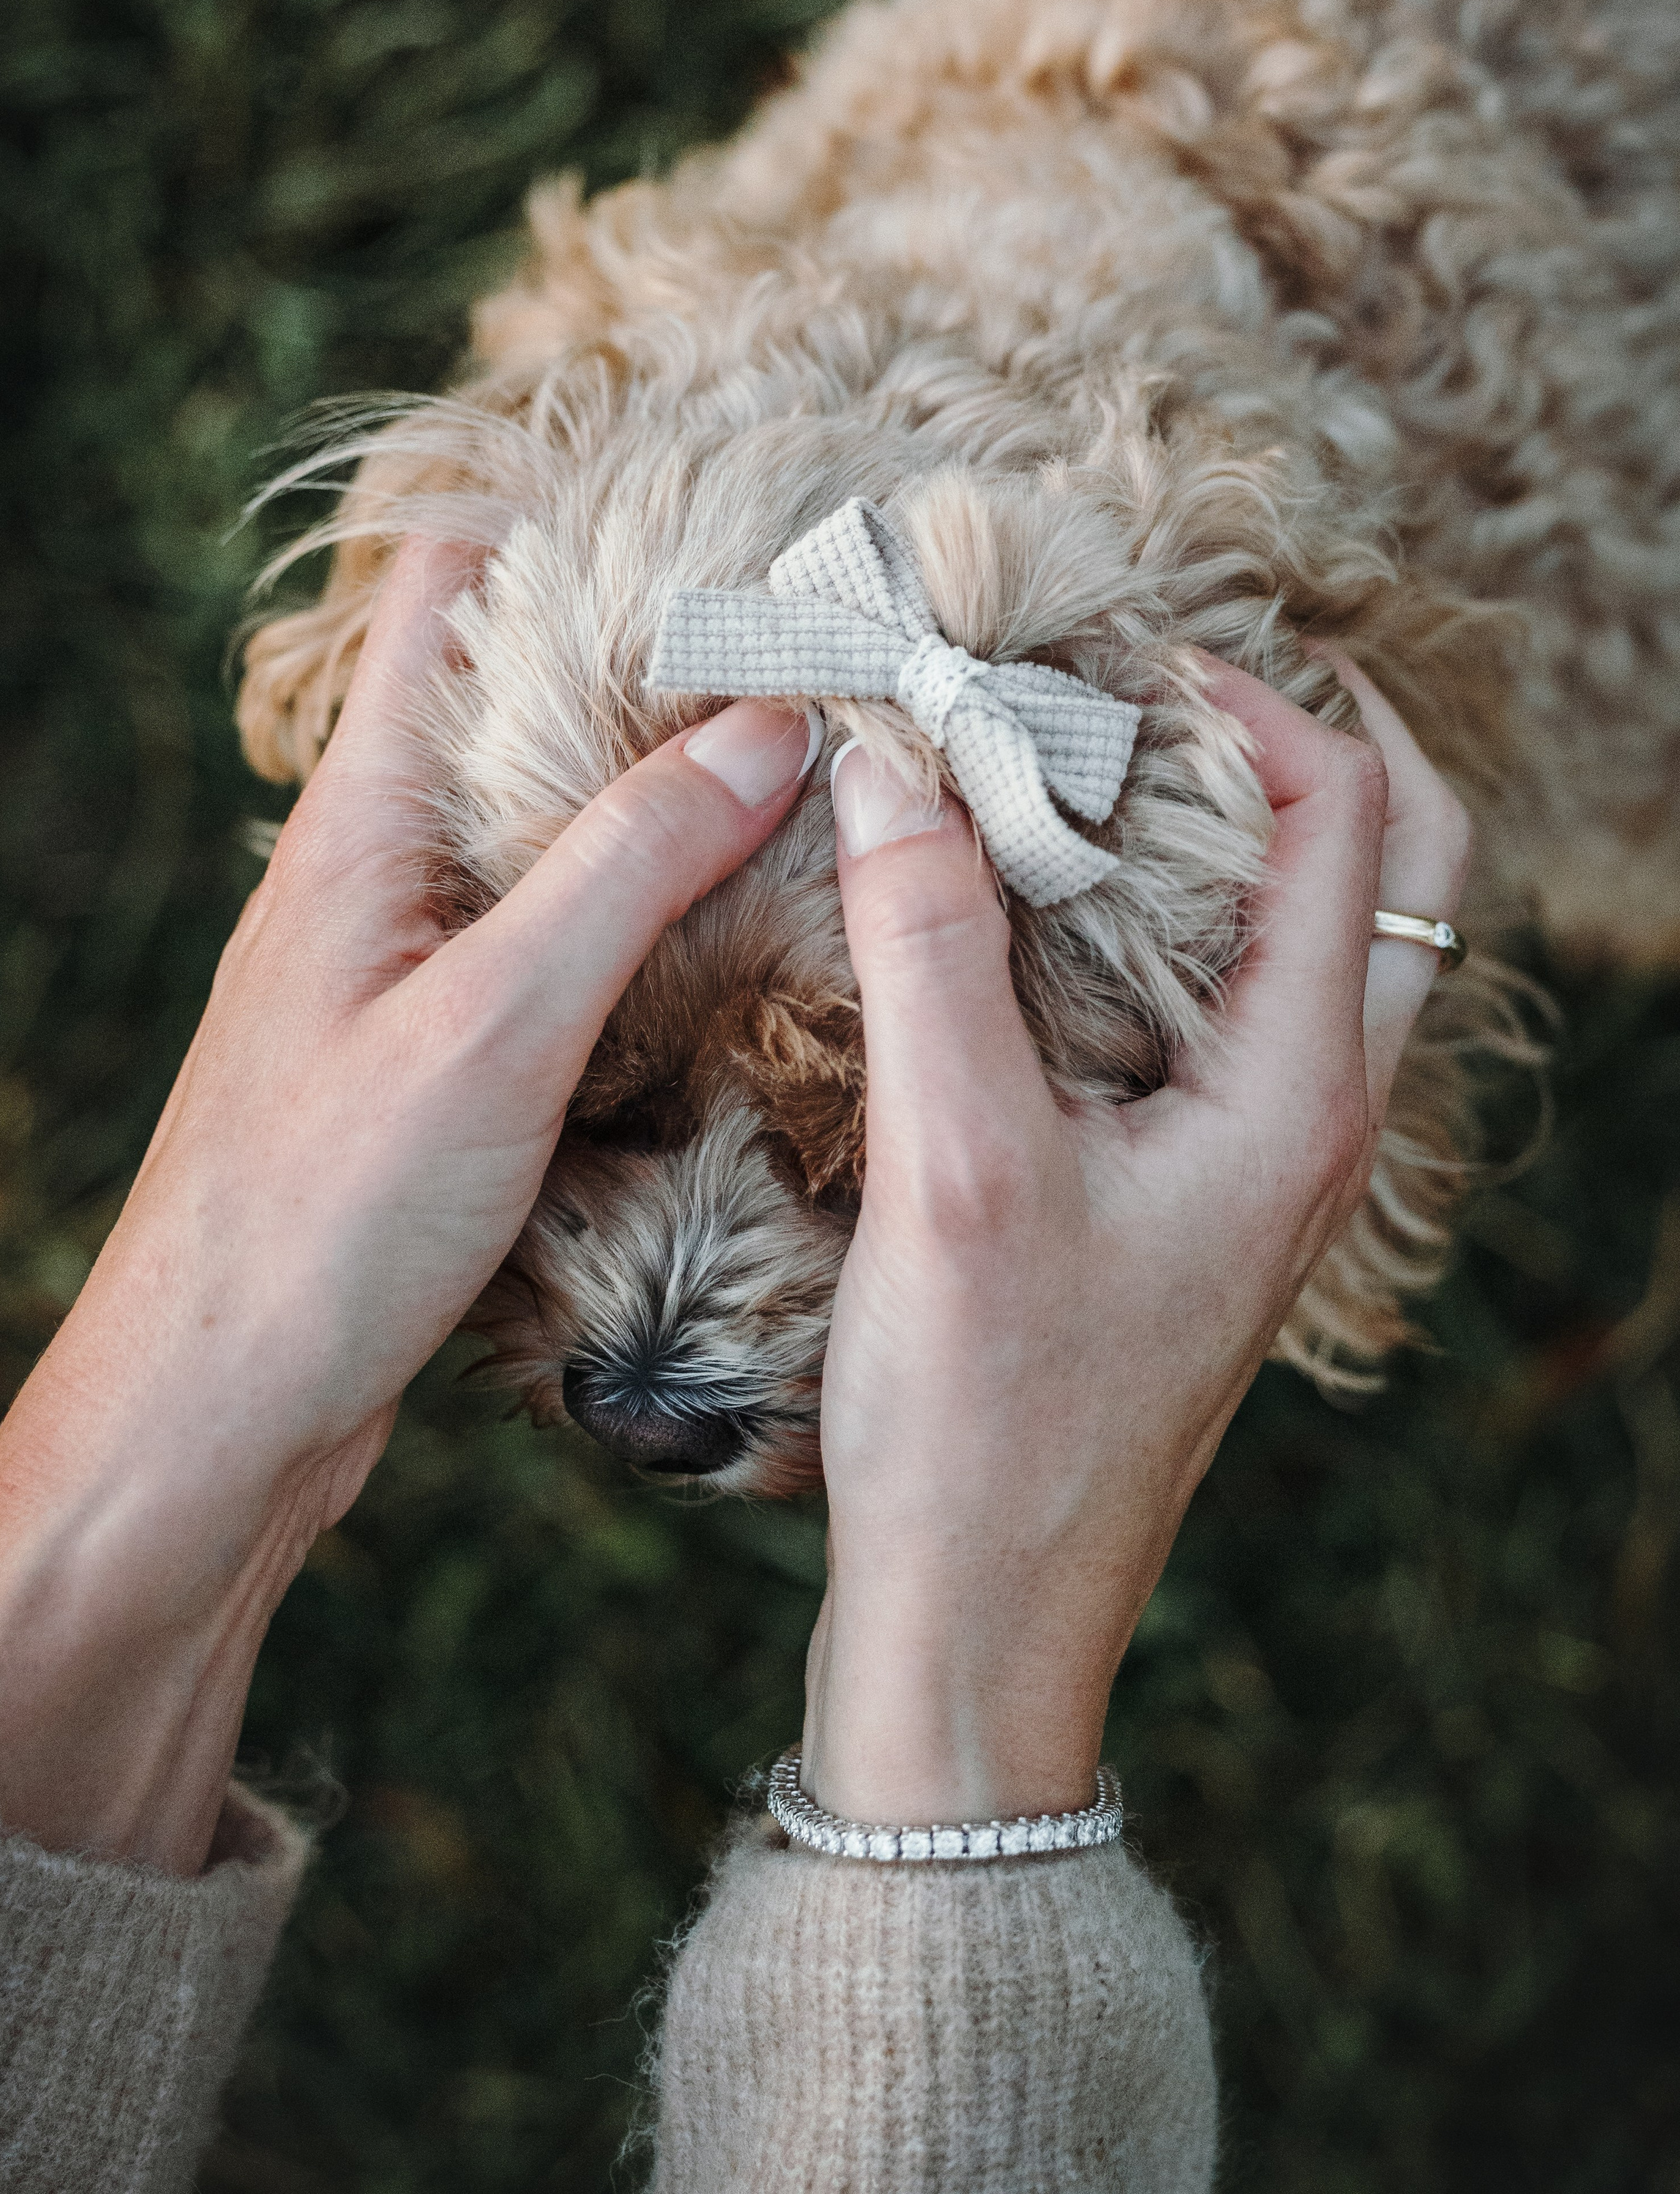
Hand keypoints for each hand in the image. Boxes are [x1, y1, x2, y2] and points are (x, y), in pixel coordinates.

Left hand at [0, 538, 819, 1871]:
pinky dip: (642, 907)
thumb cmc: (317, 1215)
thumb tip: (764, 720)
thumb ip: (626, 866)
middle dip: (656, 657)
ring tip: (810, 768)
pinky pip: (553, 933)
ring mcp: (408, 957)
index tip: (724, 509)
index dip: (573, 521)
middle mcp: (382, 865)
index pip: (451, 586)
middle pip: (519, 697)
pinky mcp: (439, 1049)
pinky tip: (737, 929)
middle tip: (820, 649)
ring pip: (546, 822)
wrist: (215, 1410)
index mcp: (367, 817)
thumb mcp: (492, 1024)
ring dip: (659, 789)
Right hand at [802, 652, 1469, 1822]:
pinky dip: (1163, 937)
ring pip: (1304, 949)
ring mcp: (1257, 1168)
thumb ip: (929, 947)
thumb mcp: (955, 1163)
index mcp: (1299, 1096)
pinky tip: (1034, 931)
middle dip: (1298, 751)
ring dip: (1229, 843)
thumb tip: (894, 758)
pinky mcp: (1188, 1204)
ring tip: (1086, 780)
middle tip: (1155, 692)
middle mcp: (1311, 1121)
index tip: (1116, 657)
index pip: (1351, 823)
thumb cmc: (986, 1421)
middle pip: (1383, 876)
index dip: (1256, 703)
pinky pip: (1222, 1024)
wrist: (979, 1620)